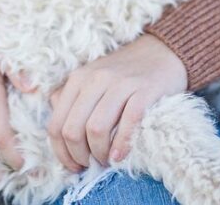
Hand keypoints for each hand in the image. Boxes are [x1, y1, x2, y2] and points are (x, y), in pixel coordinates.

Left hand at [46, 34, 186, 170]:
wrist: (163, 52)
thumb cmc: (124, 75)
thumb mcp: (91, 80)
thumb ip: (70, 100)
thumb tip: (58, 132)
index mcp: (77, 79)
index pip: (56, 125)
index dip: (61, 153)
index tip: (73, 166)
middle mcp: (95, 79)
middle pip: (73, 130)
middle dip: (79, 156)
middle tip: (91, 165)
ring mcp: (120, 83)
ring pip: (96, 129)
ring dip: (99, 154)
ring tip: (106, 161)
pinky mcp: (145, 90)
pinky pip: (128, 122)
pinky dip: (121, 145)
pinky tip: (120, 156)